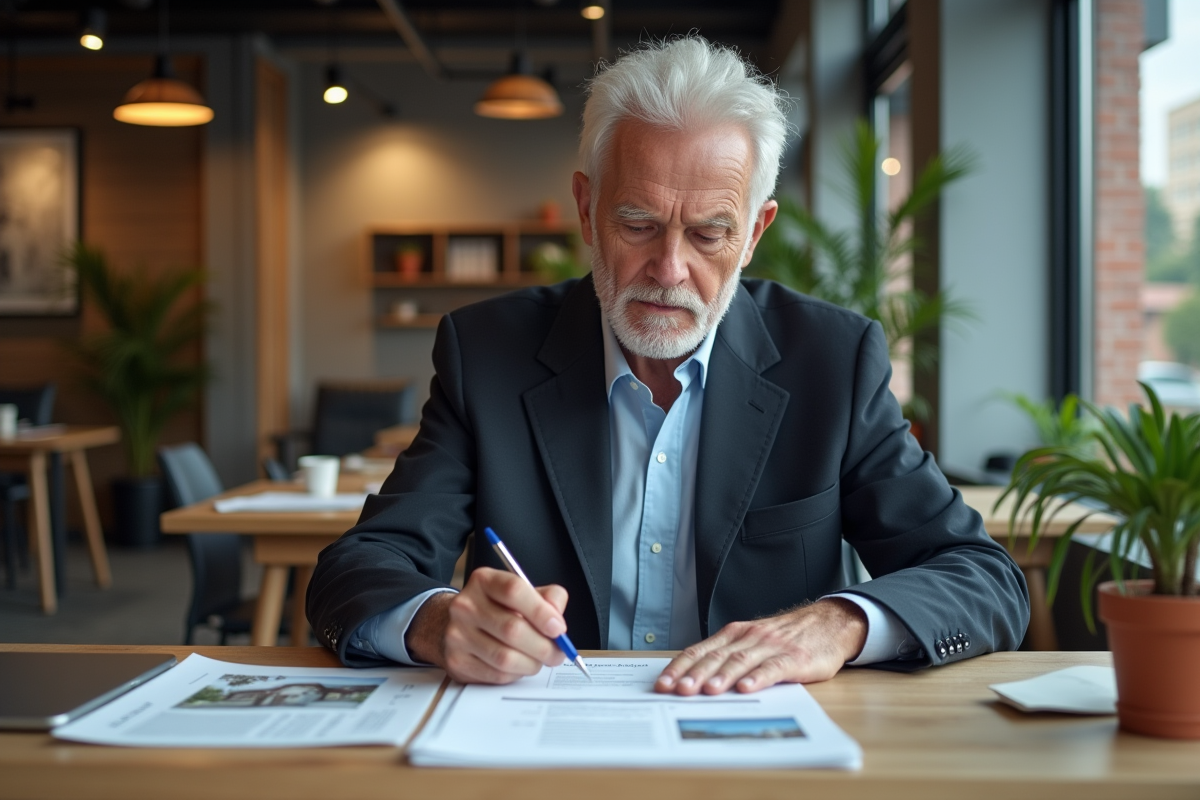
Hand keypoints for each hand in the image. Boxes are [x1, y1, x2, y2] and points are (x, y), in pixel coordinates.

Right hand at [406, 567, 568, 684]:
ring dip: (532, 663)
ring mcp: (457, 635)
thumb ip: (547, 598)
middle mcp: (466, 605)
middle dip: (544, 646)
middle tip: (558, 653)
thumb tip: (557, 618)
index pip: (514, 590)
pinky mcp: (457, 662)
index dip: (541, 611)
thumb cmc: (497, 609)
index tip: (558, 628)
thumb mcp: (522, 594)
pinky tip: (519, 666)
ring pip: (506, 657)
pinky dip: (516, 674)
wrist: (456, 625)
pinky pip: (496, 674)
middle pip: (512, 629)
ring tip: (539, 660)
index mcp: (484, 581)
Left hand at [654, 598, 867, 694]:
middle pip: (716, 657)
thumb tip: (694, 679)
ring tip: (707, 690)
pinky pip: (773, 668)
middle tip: (678, 690)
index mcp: (734, 634)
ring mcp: (771, 647)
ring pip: (741, 661)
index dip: (680, 667)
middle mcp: (748, 638)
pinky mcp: (793, 659)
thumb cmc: (785, 638)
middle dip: (694, 674)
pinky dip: (758, 678)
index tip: (663, 683)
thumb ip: (728, 656)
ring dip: (722, 676)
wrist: (827, 624)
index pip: (700, 650)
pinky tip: (747, 688)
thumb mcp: (752, 641)